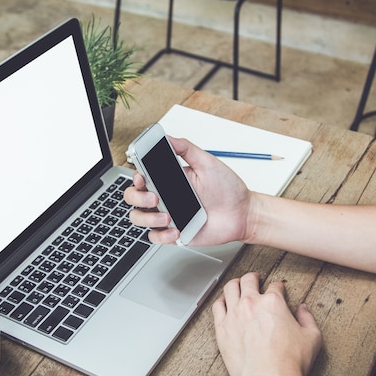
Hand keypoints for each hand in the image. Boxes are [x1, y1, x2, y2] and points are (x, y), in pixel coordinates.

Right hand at [124, 136, 252, 245]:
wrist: (242, 214)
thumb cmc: (228, 189)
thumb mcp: (207, 163)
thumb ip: (186, 149)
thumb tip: (168, 137)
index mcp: (169, 179)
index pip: (141, 177)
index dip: (136, 177)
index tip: (142, 176)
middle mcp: (164, 197)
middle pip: (133, 198)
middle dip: (137, 198)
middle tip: (155, 198)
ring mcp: (167, 216)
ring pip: (138, 219)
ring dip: (148, 218)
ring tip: (168, 217)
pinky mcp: (174, 234)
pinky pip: (155, 237)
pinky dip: (161, 235)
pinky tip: (176, 230)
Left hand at [212, 273, 321, 375]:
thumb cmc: (289, 362)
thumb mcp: (312, 337)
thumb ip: (308, 319)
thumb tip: (303, 310)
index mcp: (273, 302)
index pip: (275, 286)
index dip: (278, 286)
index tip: (278, 288)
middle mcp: (251, 303)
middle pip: (248, 280)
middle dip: (253, 277)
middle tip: (255, 278)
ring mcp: (234, 314)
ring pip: (230, 288)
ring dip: (235, 283)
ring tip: (237, 284)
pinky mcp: (222, 328)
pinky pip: (217, 306)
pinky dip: (220, 300)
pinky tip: (223, 302)